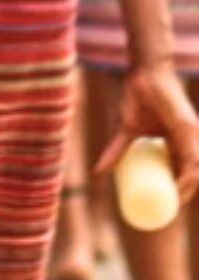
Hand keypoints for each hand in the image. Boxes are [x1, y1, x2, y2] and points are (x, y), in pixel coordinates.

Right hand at [96, 61, 198, 201]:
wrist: (143, 74)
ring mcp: (193, 135)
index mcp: (180, 143)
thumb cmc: (137, 99)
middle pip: (191, 174)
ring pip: (196, 169)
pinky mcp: (188, 128)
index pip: (184, 171)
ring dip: (187, 189)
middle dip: (182, 195)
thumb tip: (97, 172)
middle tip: (164, 210)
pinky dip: (190, 173)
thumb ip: (116, 150)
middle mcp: (191, 141)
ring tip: (173, 203)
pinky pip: (193, 156)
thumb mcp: (126, 130)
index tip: (164, 206)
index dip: (178, 190)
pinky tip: (184, 185)